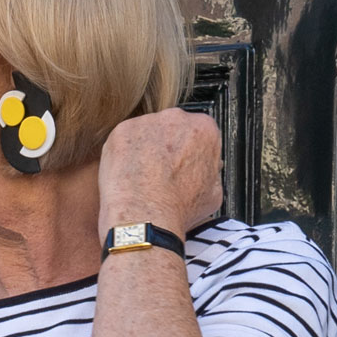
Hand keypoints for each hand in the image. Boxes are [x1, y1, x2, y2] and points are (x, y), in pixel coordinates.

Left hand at [97, 108, 222, 242]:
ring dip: (146, 150)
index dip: (191, 151)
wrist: (146, 218)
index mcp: (204, 129)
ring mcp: (147, 123)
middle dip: (168, 147)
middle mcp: (177, 119)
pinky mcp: (121, 132)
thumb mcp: (214, 194)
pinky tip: (128, 175)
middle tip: (162, 172)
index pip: (199, 133)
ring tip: (143, 178)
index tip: (184, 165)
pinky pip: (124, 141)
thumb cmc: (178, 209)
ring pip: (147, 133)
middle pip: (172, 128)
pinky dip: (124, 155)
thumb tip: (208, 170)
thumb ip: (212, 171)